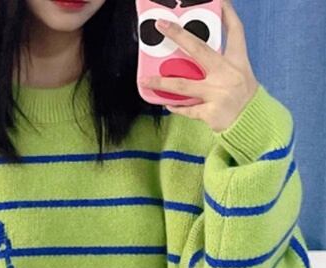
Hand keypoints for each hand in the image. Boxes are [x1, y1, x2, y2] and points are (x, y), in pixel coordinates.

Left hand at [140, 0, 258, 132]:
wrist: (253, 125)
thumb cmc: (242, 99)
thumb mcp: (239, 76)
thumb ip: (219, 67)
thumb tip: (190, 60)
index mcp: (237, 62)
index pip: (235, 32)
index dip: (227, 14)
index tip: (219, 1)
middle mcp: (228, 74)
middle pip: (199, 50)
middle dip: (178, 35)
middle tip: (161, 25)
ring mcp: (218, 93)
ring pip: (183, 85)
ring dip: (162, 82)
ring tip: (145, 80)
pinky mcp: (211, 112)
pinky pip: (187, 109)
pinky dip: (175, 107)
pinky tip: (167, 104)